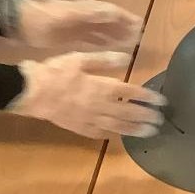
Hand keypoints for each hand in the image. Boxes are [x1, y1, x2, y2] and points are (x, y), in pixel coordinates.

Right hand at [9, 52, 166, 137]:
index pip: (131, 93)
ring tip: (150, 132)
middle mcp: (100, 106)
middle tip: (160, 121)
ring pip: (117, 126)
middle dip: (146, 117)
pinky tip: (120, 135)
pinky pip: (100, 133)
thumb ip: (105, 59)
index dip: (148, 97)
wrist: (32, 92)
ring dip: (135, 130)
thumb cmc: (57, 71)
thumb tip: (128, 58)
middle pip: (128, 113)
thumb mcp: (80, 58)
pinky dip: (113, 134)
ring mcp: (90, 119)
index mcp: (102, 87)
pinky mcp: (79, 128)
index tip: (162, 101)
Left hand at [15, 0, 142, 51]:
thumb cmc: (46, 17)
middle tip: (139, 37)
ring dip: (115, 36)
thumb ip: (90, 13)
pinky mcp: (70, 37)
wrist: (23, 23)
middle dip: (124, 27)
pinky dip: (102, 44)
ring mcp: (78, 27)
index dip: (126, 18)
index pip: (111, 12)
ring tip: (130, 44)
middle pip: (109, 21)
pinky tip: (108, 50)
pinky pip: (91, 40)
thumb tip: (113, 11)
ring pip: (102, 31)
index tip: (140, 25)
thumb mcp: (68, 14)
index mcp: (87, 9)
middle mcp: (85, 17)